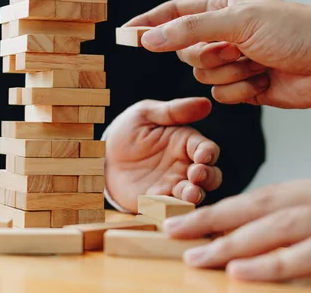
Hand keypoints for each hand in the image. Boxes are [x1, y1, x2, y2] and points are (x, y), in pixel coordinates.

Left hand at [104, 97, 221, 212]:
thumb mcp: (146, 114)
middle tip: (196, 175)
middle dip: (207, 177)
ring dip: (193, 196)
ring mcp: (172, 185)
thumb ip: (173, 111)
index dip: (207, 153)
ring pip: (192, 195)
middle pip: (208, 176)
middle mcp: (184, 166)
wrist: (102, 154)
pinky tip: (163, 204)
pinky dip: (168, 208)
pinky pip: (167, 207)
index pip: (206, 149)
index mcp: (186, 143)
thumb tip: (205, 103)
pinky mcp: (156, 201)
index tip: (203, 155)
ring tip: (188, 194)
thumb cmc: (128, 130)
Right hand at [124, 0, 310, 107]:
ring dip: (228, 72)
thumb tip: (149, 38)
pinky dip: (239, 90)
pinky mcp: (240, 85)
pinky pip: (218, 94)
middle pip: (183, 50)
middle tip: (234, 48)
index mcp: (221, 6)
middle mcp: (222, 32)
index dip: (148, 23)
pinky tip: (262, 79)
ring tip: (256, 62)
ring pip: (200, 75)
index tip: (125, 33)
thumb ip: (188, 29)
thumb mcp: (238, 21)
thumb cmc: (295, 31)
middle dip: (208, 54)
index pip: (173, 13)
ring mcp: (231, 60)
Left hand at [164, 180, 310, 281]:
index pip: (251, 201)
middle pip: (256, 208)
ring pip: (276, 229)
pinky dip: (271, 265)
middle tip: (173, 231)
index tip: (176, 224)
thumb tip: (230, 243)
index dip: (212, 213)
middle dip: (210, 220)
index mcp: (300, 196)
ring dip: (234, 244)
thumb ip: (276, 225)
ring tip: (197, 257)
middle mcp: (309, 205)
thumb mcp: (307, 215)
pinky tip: (239, 272)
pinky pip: (304, 257)